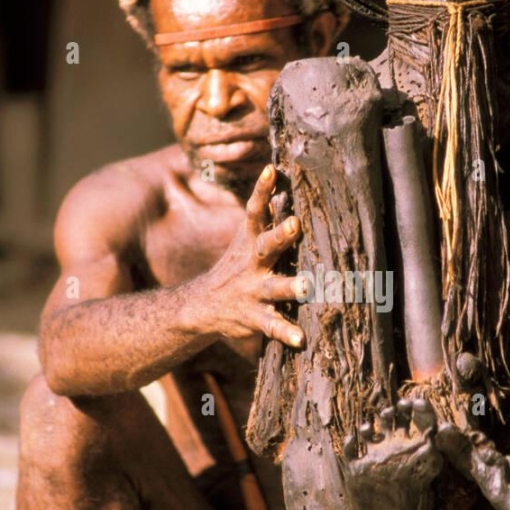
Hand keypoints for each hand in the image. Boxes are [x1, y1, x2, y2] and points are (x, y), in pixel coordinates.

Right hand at [203, 165, 306, 346]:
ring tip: (307, 287)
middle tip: (295, 223)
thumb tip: (278, 175)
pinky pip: (271, 325)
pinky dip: (286, 332)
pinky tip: (302, 339)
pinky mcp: (254, 317)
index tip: (271, 169)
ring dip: (290, 286)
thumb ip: (265, 214)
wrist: (202, 306)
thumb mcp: (245, 238)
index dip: (261, 190)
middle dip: (280, 235)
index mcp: (250, 242)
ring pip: (273, 288)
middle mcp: (251, 264)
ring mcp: (252, 291)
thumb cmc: (236, 265)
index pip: (255, 211)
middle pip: (266, 246)